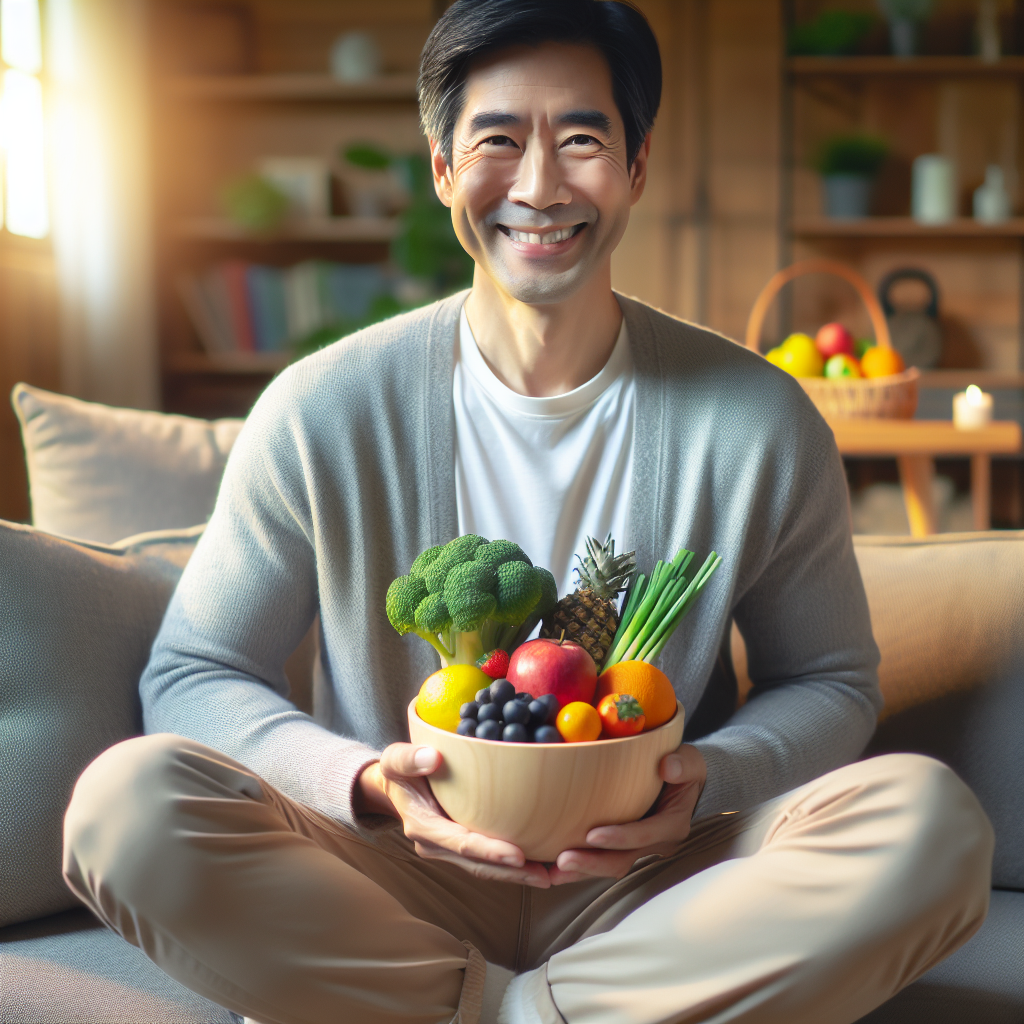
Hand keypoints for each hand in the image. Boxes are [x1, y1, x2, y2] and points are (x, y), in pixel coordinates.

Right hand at [355, 743, 550, 886]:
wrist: (395, 787)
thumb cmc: (399, 770)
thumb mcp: (395, 759)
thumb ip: (409, 759)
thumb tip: (432, 758)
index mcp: (422, 826)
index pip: (461, 843)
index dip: (489, 851)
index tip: (518, 855)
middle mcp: (435, 845)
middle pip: (477, 864)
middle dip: (511, 873)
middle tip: (546, 875)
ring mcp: (448, 850)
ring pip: (484, 867)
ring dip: (516, 874)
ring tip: (550, 875)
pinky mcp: (460, 848)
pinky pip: (486, 859)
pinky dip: (511, 865)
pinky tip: (538, 862)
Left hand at [548, 743, 706, 884]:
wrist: (686, 783)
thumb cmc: (685, 769)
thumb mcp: (691, 762)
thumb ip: (683, 764)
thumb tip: (667, 767)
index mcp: (673, 824)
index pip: (645, 834)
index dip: (620, 837)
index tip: (592, 835)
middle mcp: (657, 843)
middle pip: (623, 860)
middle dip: (593, 863)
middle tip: (563, 860)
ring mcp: (640, 848)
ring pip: (610, 865)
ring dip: (582, 870)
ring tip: (553, 871)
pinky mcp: (625, 846)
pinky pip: (602, 859)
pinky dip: (581, 865)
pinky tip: (554, 866)